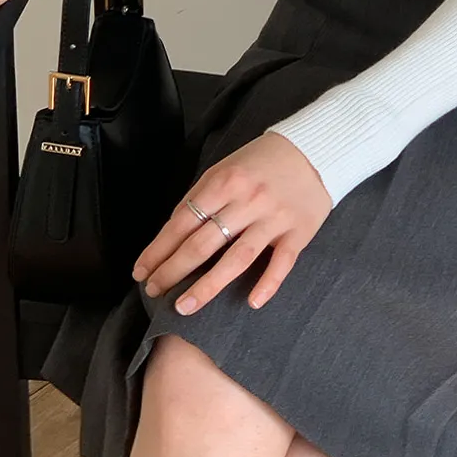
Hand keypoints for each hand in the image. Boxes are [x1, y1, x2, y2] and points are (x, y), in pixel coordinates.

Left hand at [136, 135, 332, 314]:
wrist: (315, 151)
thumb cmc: (262, 162)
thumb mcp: (224, 168)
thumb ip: (200, 198)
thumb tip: (173, 232)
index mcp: (223, 183)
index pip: (182, 222)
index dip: (159, 250)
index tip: (142, 271)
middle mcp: (246, 201)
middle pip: (203, 243)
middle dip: (173, 270)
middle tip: (154, 291)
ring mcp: (273, 218)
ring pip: (237, 258)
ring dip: (208, 285)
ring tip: (185, 306)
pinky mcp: (298, 232)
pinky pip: (281, 263)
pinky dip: (267, 283)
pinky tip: (251, 302)